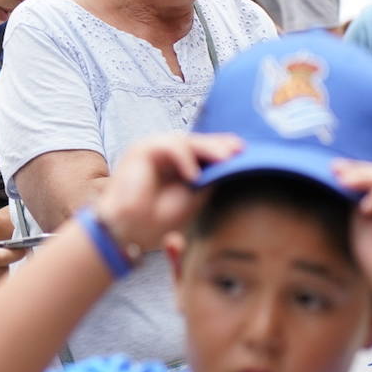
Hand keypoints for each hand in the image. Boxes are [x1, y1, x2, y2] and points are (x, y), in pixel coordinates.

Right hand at [94, 133, 241, 249]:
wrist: (129, 231)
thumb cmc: (156, 219)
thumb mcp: (193, 197)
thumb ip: (208, 179)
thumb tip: (230, 163)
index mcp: (174, 165)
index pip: (199, 151)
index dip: (219, 149)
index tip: (243, 153)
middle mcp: (162, 155)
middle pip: (194, 142)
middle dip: (217, 145)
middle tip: (238, 150)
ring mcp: (151, 150)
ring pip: (185, 141)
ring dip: (207, 149)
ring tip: (226, 159)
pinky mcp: (141, 150)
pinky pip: (169, 147)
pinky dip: (184, 159)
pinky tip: (193, 175)